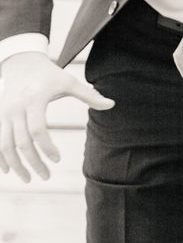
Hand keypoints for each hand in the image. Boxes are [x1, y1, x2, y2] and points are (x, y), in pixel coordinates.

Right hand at [0, 51, 112, 180]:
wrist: (21, 63)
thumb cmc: (49, 75)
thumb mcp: (69, 81)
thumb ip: (89, 95)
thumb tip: (112, 105)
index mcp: (34, 100)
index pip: (38, 130)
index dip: (47, 147)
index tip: (58, 159)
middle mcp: (14, 108)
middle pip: (21, 142)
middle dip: (32, 162)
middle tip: (46, 177)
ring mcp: (2, 113)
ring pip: (4, 145)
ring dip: (15, 164)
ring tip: (29, 179)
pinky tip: (7, 170)